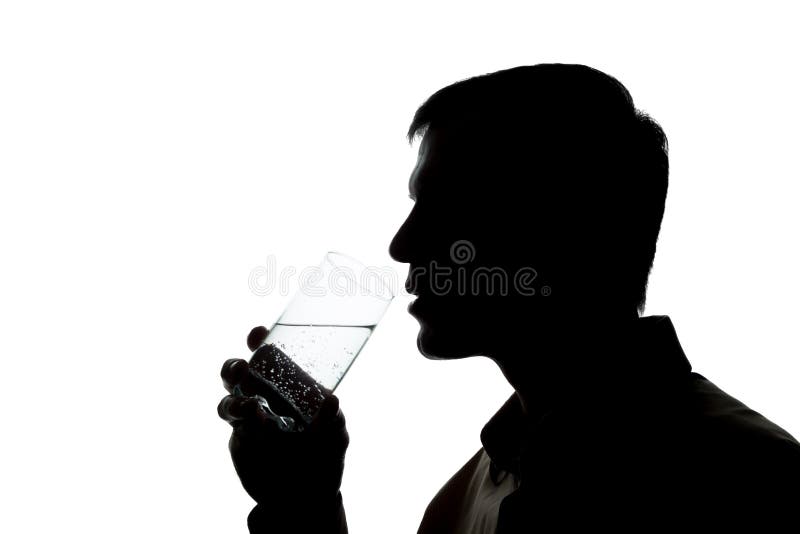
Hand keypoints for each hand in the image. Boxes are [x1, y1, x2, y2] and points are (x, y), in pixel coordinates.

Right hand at [218, 326, 349, 507]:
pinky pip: (234, 428)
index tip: (258, 334)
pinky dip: (242, 425)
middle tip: (241, 370)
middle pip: (236, 373)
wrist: (309, 495)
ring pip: (228, 401)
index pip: (268, 356)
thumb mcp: (336, 436)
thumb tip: (331, 400)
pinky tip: (256, 428)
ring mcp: (248, 419)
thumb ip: (333, 419)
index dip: (258, 340)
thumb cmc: (324, 455)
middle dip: (233, 368)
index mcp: (285, 384)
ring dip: (235, 401)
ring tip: (253, 409)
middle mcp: (262, 396)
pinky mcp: (240, 441)